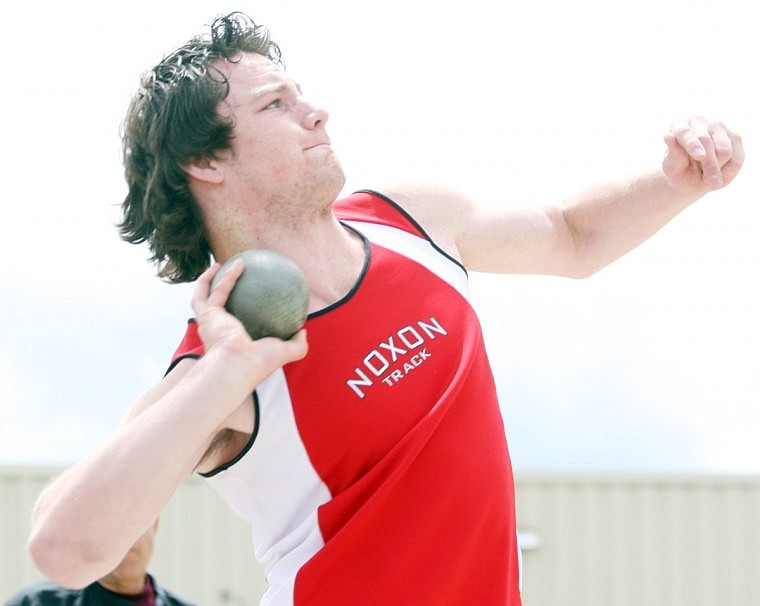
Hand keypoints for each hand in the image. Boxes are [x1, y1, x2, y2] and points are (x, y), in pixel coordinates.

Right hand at [191, 260, 308, 372]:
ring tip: (220, 266)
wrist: (238, 365)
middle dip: (213, 294)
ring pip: (202, 296)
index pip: (231, 327)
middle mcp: (216, 331)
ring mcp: (208, 322)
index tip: (246, 302)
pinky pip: (217, 288)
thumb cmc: (258, 362)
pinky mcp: (208, 313)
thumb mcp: (285, 352)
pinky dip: (227, 275)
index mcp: (230, 342)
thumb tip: (304, 331)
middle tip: (224, 280)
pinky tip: (240, 263)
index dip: (234, 315)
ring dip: (208, 280)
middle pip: (210, 309)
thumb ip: (297, 344)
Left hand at [662, 116, 743, 193]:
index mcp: (679, 126)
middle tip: (712, 183)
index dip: (693, 145)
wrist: (692, 179)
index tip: (700, 156)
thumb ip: (672, 154)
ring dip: (719, 168)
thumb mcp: (672, 168)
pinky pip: (738, 155)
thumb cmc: (679, 172)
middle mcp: (699, 122)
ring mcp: (718, 127)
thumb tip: (667, 136)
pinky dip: (732, 169)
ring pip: (724, 149)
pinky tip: (723, 174)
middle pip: (707, 142)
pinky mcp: (734, 136)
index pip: (685, 133)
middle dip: (710, 165)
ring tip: (710, 179)